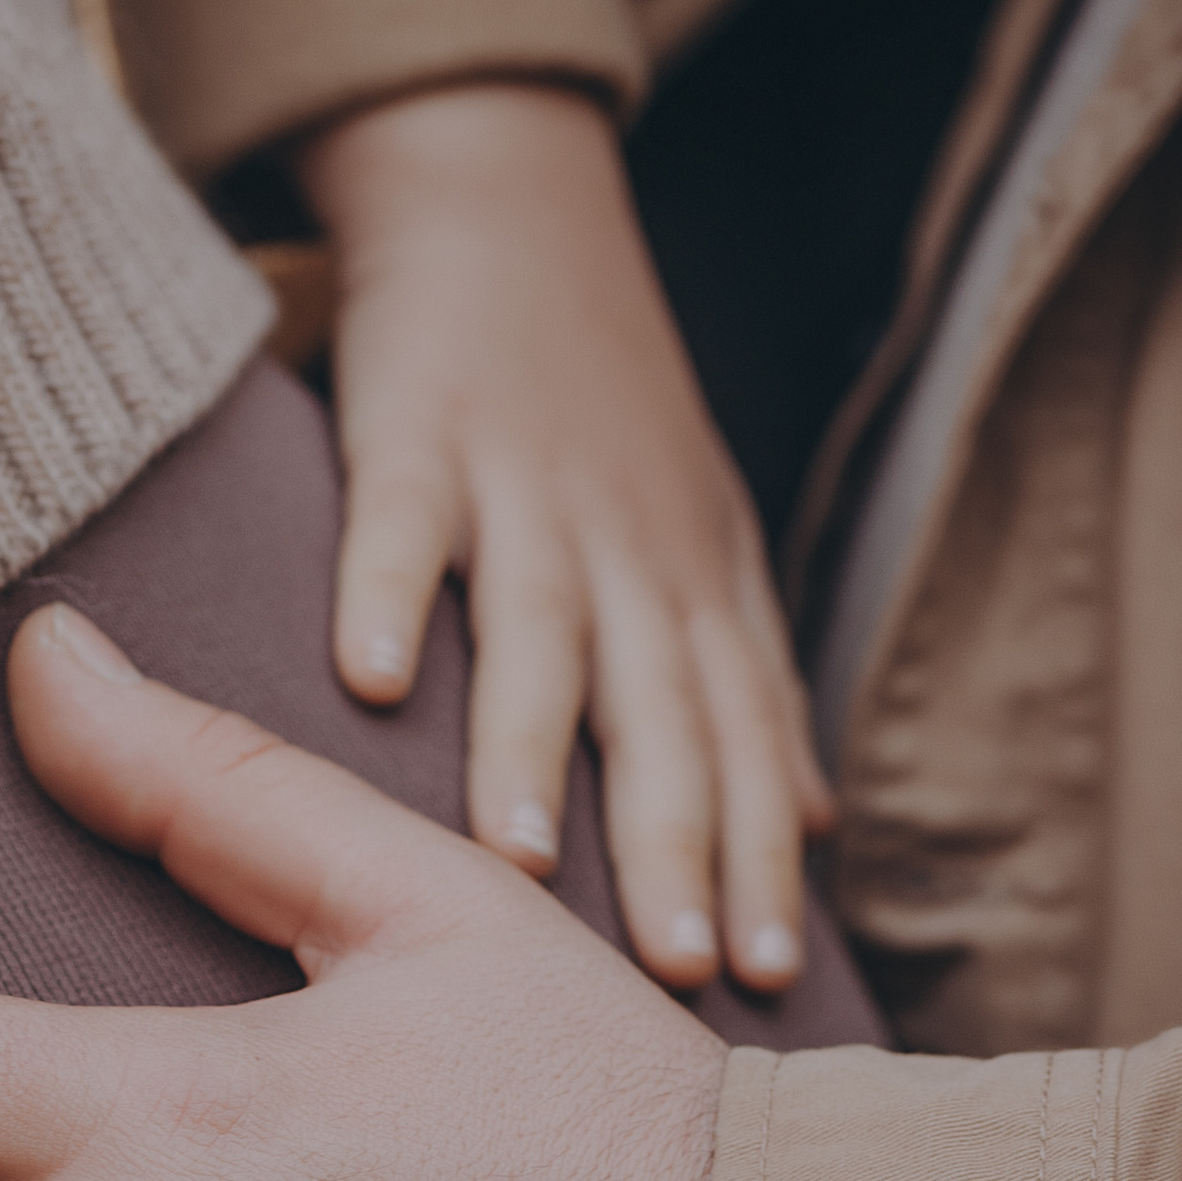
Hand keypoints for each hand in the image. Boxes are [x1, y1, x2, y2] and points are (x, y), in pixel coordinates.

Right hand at [301, 80, 833, 994]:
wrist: (510, 202)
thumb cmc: (601, 401)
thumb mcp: (703, 537)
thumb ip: (747, 678)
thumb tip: (819, 824)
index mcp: (694, 585)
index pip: (743, 740)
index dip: (758, 856)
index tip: (768, 978)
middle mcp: (626, 550)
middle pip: (659, 714)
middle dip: (677, 845)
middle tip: (681, 968)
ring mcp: (525, 489)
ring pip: (540, 637)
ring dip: (529, 755)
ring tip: (521, 871)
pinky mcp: (417, 430)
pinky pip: (400, 522)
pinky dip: (384, 594)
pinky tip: (362, 684)